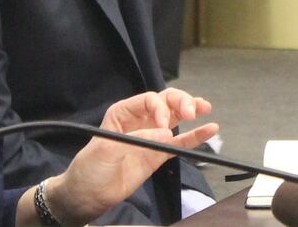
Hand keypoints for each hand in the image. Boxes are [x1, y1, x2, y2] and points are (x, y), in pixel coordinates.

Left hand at [43, 88, 217, 224]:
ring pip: (176, 117)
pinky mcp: (159, 154)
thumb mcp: (106, 149)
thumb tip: (168, 133)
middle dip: (181, 102)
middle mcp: (140, 120)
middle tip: (192, 112)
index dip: (160, 108)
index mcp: (124, 113)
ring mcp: (152, 137)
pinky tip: (210, 129)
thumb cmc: (90, 168)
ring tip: (205, 109)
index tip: (166, 125)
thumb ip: (137, 139)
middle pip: (166, 102)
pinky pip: (180, 142)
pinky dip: (196, 136)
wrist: (87, 196)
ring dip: (191, 110)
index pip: (149, 100)